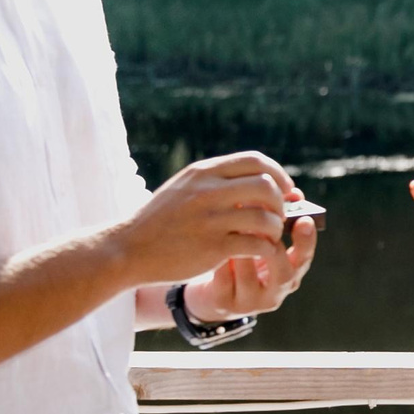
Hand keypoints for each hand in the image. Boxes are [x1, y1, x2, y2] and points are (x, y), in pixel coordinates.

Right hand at [119, 151, 300, 285]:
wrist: (129, 249)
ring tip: (269, 237)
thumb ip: (216, 181)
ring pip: (265, 217)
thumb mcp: (184, 187)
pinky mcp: (212, 247)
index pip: (255, 161)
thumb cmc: (160, 220)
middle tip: (277, 216)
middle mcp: (208, 191)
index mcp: (203, 172)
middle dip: (280, 202)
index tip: (284, 189)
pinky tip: (260, 252)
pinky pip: (256, 244)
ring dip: (275, 228)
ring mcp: (210, 219)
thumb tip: (258, 180)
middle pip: (266, 186)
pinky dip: (266, 248)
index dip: (278, 174)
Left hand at [184, 210, 317, 319]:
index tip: (303, 220)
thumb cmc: (244, 256)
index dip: (306, 240)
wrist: (214, 291)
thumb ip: (277, 220)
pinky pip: (223, 277)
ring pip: (249, 275)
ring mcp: (250, 301)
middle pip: (284, 273)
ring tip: (234, 223)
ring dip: (242, 246)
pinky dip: (220, 255)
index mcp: (289, 273)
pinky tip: (213, 237)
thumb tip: (293, 192)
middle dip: (273, 246)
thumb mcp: (263, 242)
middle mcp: (275, 292)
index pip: (304, 258)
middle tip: (264, 223)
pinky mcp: (225, 303)